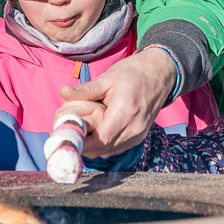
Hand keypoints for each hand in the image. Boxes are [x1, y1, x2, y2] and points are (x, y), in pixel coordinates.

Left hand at [59, 47, 177, 155]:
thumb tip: (63, 92)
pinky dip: (104, 145)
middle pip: (103, 149)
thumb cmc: (134, 72)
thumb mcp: (108, 78)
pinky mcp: (140, 136)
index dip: (82, 144)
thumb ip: (86, 90)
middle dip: (83, 147)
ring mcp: (139, 134)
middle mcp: (135, 127)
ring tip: (77, 136)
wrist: (160, 73)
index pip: (101, 139)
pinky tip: (94, 135)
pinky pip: (117, 148)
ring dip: (93, 147)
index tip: (65, 139)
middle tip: (66, 137)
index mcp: (126, 111)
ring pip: (110, 151)